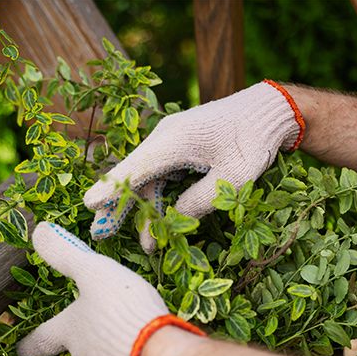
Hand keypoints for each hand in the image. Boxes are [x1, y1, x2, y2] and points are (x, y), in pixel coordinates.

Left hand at [16, 222, 181, 355]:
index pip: (39, 341)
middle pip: (79, 351)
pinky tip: (155, 355)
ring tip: (139, 336)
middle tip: (108, 326)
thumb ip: (67, 255)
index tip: (21, 352)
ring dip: (118, 353)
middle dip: (91, 340)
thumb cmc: (122, 312)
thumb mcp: (95, 273)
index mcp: (69, 333)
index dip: (30, 345)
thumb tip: (38, 231)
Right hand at [83, 80, 303, 251]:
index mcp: (175, 141)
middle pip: (134, 175)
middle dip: (117, 206)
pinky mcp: (182, 147)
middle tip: (100, 234)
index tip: (88, 205)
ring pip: (148, 178)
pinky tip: (160, 222)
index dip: (111, 189)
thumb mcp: (233, 179)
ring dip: (144, 209)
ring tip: (146, 244)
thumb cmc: (253, 141)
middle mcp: (166, 137)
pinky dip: (159, 198)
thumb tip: (176, 218)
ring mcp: (173, 141)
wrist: (268, 111)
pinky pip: (162, 174)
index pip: (135, 168)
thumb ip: (201, 200)